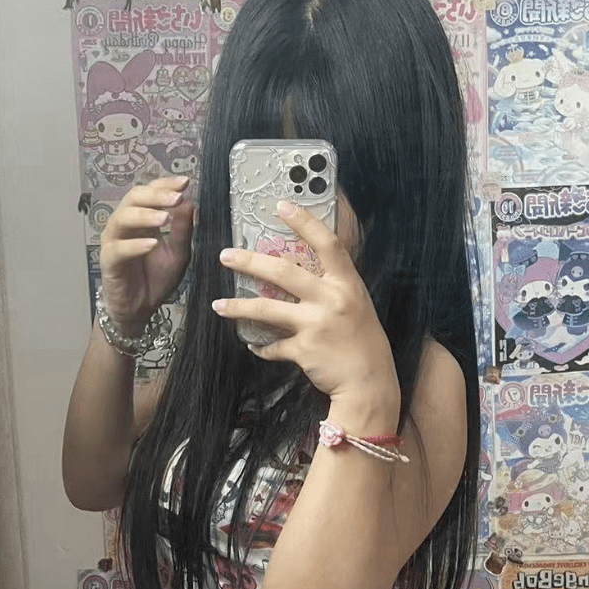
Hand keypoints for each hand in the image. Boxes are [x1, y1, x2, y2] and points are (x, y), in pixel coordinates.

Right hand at [98, 175, 193, 335]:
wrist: (141, 308)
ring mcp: (114, 240)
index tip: (185, 182)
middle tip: (177, 198)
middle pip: (134, 197)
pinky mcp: (109, 261)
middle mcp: (126, 224)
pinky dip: (135, 245)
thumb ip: (183, 231)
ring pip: (122, 218)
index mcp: (143, 218)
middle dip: (156, 195)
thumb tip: (190, 203)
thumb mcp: (178, 254)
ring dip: (145, 216)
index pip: (150, 191)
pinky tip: (151, 244)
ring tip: (165, 219)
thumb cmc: (156, 278)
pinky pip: (119, 249)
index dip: (165, 184)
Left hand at [212, 199, 398, 401]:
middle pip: (283, 272)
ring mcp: (316, 325)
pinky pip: (273, 346)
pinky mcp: (303, 350)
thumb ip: (332, 288)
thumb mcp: (356, 305)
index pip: (326, 243)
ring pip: (267, 310)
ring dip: (238, 306)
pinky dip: (262, 346)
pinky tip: (253, 345)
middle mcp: (331, 300)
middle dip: (249, 262)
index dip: (304, 222)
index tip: (281, 206)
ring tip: (218, 305)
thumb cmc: (363, 342)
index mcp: (347, 284)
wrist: (369, 382)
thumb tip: (300, 273)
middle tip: (225, 255)